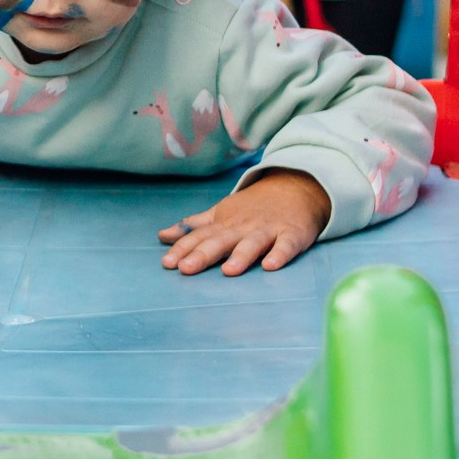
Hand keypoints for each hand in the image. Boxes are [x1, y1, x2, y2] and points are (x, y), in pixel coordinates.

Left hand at [157, 169, 331, 275]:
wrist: (295, 187)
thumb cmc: (252, 207)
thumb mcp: (221, 213)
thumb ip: (194, 227)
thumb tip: (162, 235)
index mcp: (224, 224)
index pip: (199, 236)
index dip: (182, 249)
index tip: (166, 263)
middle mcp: (243, 227)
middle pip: (221, 241)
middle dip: (202, 254)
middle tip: (185, 269)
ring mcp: (268, 230)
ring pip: (252, 243)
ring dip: (241, 256)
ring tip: (229, 271)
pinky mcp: (292, 234)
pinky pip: (286, 245)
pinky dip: (279, 255)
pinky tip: (271, 266)